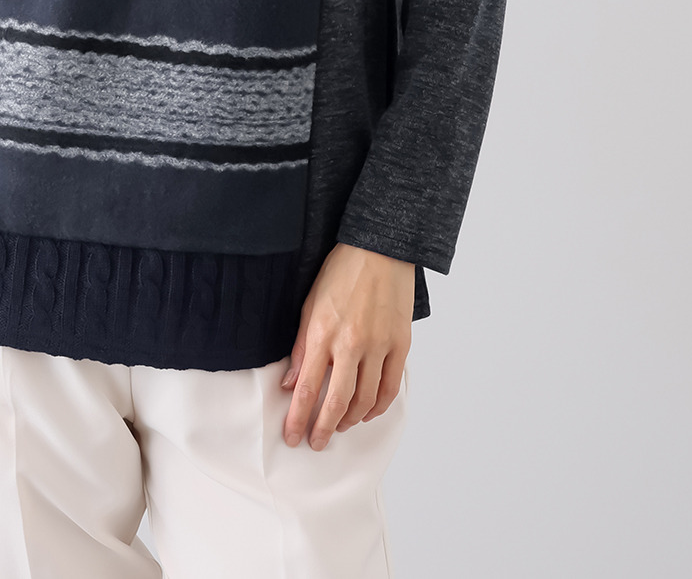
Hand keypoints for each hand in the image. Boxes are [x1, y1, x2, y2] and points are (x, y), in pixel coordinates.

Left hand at [280, 243, 413, 450]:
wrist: (380, 249)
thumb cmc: (342, 272)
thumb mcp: (310, 305)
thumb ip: (301, 348)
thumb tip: (290, 383)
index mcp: (323, 333)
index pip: (307, 388)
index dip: (298, 418)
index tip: (293, 436)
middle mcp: (351, 344)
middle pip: (337, 402)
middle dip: (323, 429)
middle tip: (316, 442)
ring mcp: (379, 346)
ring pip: (365, 400)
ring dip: (350, 420)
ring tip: (340, 426)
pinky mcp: (400, 345)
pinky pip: (390, 388)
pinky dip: (378, 407)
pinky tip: (368, 413)